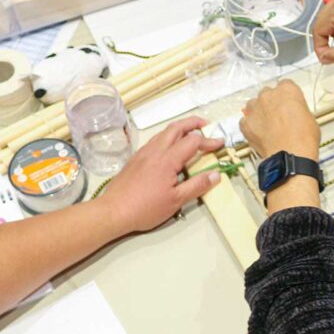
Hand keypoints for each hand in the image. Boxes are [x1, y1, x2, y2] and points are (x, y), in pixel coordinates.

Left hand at [96, 116, 223, 233]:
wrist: (113, 211)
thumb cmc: (145, 208)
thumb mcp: (176, 200)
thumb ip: (197, 186)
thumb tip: (216, 175)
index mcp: (167, 159)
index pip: (192, 142)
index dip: (208, 141)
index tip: (220, 144)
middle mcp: (155, 151)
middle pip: (176, 128)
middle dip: (193, 123)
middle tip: (206, 125)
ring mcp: (143, 153)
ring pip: (163, 132)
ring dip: (179, 129)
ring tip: (190, 133)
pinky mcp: (135, 159)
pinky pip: (154, 140)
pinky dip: (167, 137)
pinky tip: (169, 147)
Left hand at [240, 80, 319, 159]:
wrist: (291, 155)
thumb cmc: (303, 138)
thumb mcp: (309, 117)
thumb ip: (297, 109)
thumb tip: (294, 114)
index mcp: (287, 90)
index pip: (285, 85)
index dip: (287, 96)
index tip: (288, 103)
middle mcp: (268, 95)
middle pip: (267, 93)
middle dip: (271, 103)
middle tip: (279, 116)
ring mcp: (254, 109)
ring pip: (253, 105)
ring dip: (259, 112)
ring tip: (268, 126)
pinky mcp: (246, 123)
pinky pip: (245, 121)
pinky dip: (250, 126)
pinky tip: (259, 133)